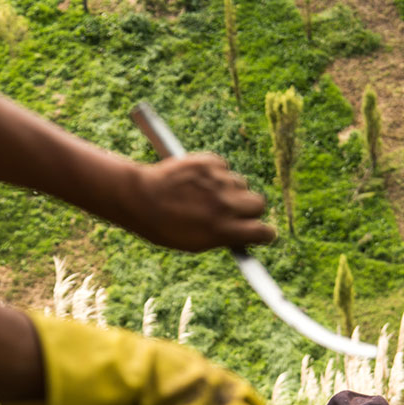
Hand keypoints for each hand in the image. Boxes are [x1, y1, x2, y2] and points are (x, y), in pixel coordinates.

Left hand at [121, 154, 274, 251]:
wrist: (139, 198)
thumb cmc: (163, 226)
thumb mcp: (194, 243)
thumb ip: (222, 237)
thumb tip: (244, 234)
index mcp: (224, 229)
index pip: (265, 232)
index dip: (264, 233)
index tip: (262, 233)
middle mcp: (226, 204)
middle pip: (258, 202)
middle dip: (250, 208)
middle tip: (234, 211)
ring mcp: (219, 181)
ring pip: (240, 182)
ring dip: (229, 188)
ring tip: (204, 194)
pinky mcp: (209, 162)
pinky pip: (223, 166)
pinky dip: (214, 172)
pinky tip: (196, 180)